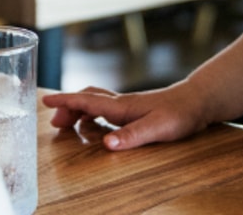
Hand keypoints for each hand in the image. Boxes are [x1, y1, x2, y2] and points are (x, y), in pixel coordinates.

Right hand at [43, 84, 210, 150]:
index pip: (87, 100)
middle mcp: (121, 103)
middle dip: (67, 106)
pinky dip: (92, 112)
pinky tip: (95, 124)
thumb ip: (132, 136)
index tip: (45, 100)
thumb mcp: (158, 128)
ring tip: (67, 123)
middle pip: (87, 99)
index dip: (65, 100)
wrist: (197, 102)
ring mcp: (128, 105)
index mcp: (122, 106)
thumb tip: (107, 144)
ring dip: (78, 109)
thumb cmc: (180, 114)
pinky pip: (105, 107)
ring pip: (95, 101)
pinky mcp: (135, 110)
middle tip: (54, 122)